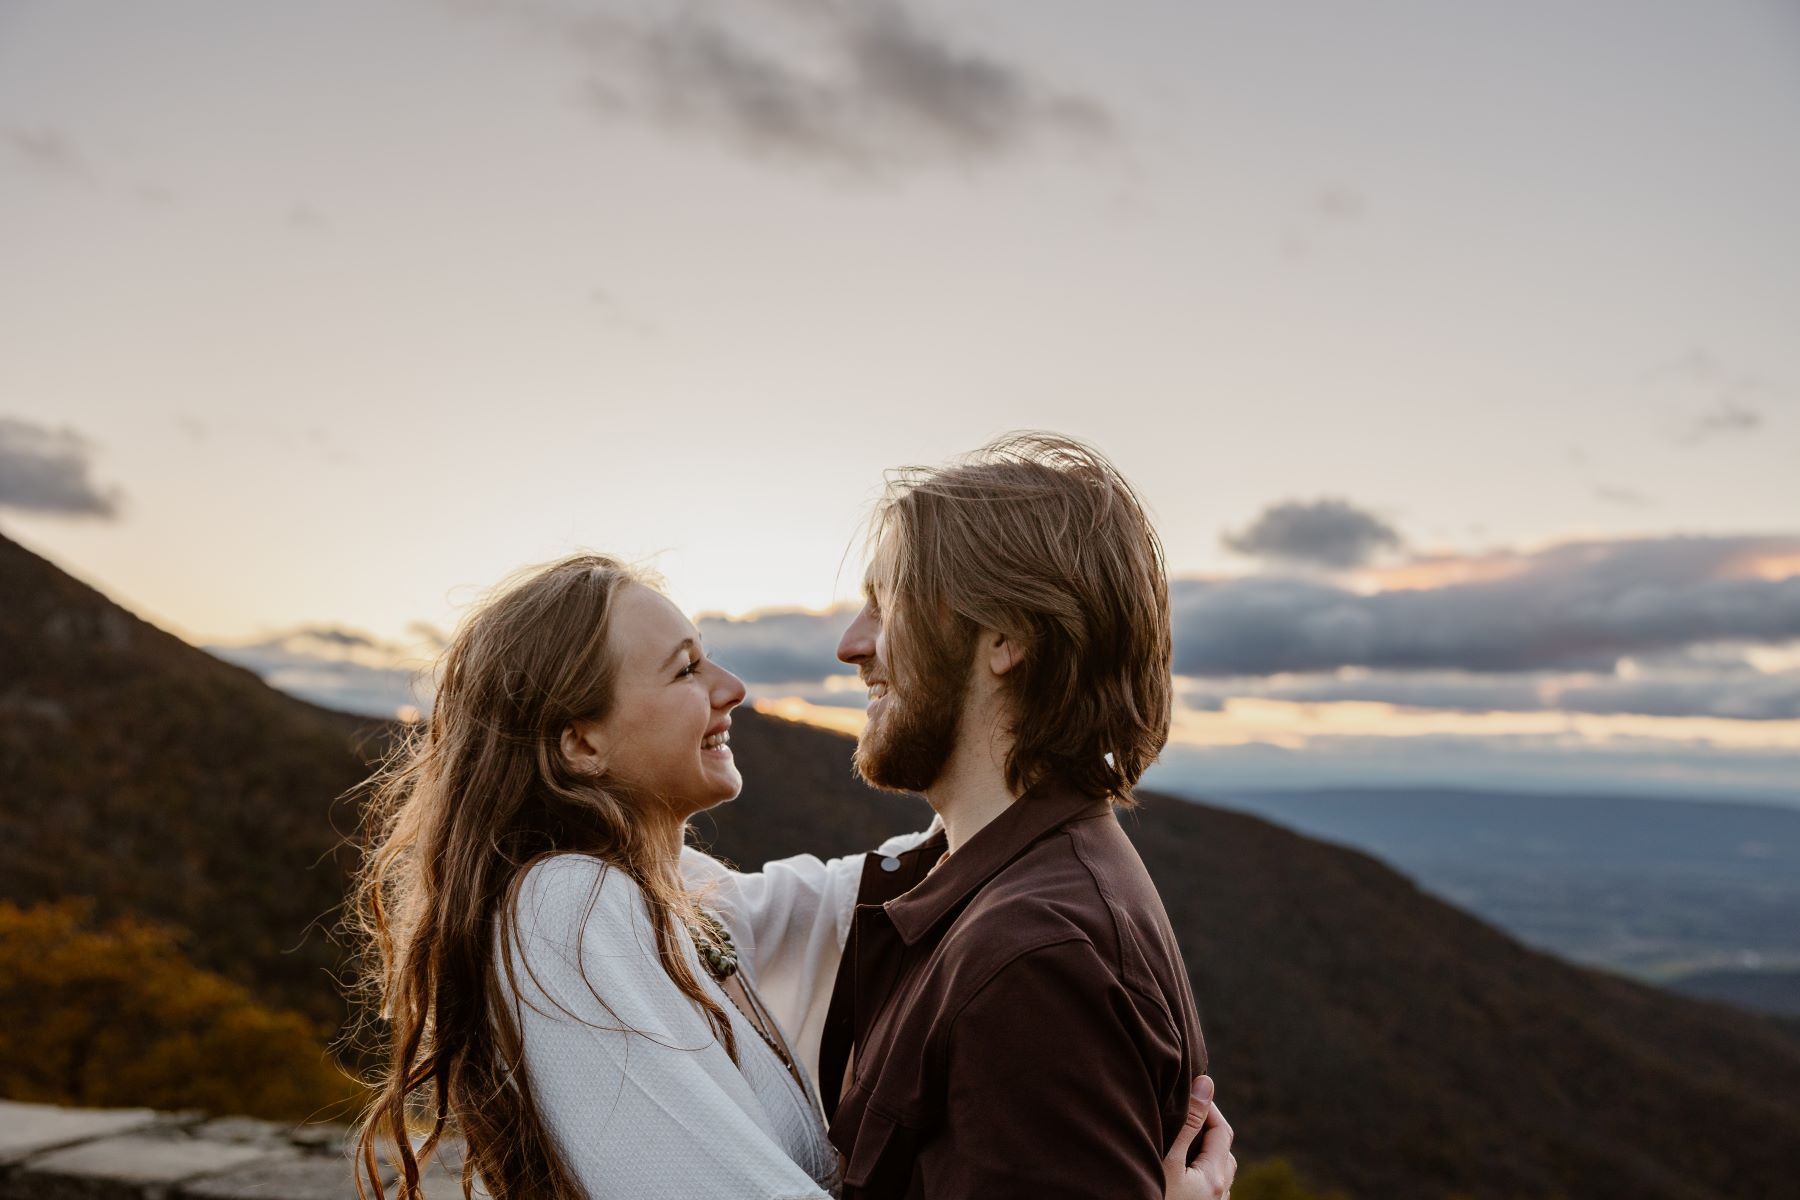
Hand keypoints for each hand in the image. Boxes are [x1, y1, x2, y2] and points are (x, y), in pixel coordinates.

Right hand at [1161, 1075, 1234, 1199]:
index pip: (1222, 1130)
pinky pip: (1207, 1184)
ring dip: (1203, 1150)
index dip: (1208, 1106)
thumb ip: (1188, 1121)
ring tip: (1179, 1136)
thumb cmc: (1152, 1195)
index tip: (1188, 1091)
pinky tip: (1178, 1166)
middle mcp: (1219, 1195)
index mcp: (1215, 1178)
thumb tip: (1206, 1084)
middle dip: (1207, 1127)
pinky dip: (1198, 1167)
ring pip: (1216, 1170)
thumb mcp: (1167, 1158)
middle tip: (1182, 1110)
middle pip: (1223, 1151)